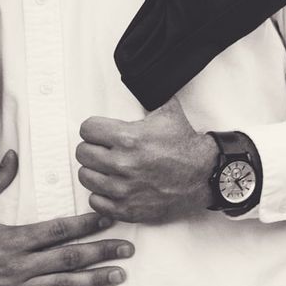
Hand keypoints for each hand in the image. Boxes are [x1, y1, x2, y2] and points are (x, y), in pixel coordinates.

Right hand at [0, 151, 131, 285]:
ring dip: (93, 280)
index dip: (86, 224)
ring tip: (118, 275)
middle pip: (69, 259)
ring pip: (62, 285)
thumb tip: (13, 154)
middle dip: (101, 253)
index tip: (109, 218)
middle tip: (128, 249)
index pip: (58, 230)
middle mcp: (18, 266)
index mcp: (12, 239)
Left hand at [76, 100, 217, 223]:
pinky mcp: (127, 209)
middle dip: (92, 148)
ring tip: (107, 168)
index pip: (86, 129)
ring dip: (95, 171)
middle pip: (82, 153)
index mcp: (128, 138)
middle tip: (103, 150)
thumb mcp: (168, 111)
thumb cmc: (185, 146)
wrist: (203, 176)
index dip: (93, 129)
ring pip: (86, 177)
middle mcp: (122, 164)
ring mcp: (123, 189)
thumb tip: (143, 77)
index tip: (99, 133)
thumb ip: (149, 96)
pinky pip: (95, 201)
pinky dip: (101, 194)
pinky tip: (112, 187)